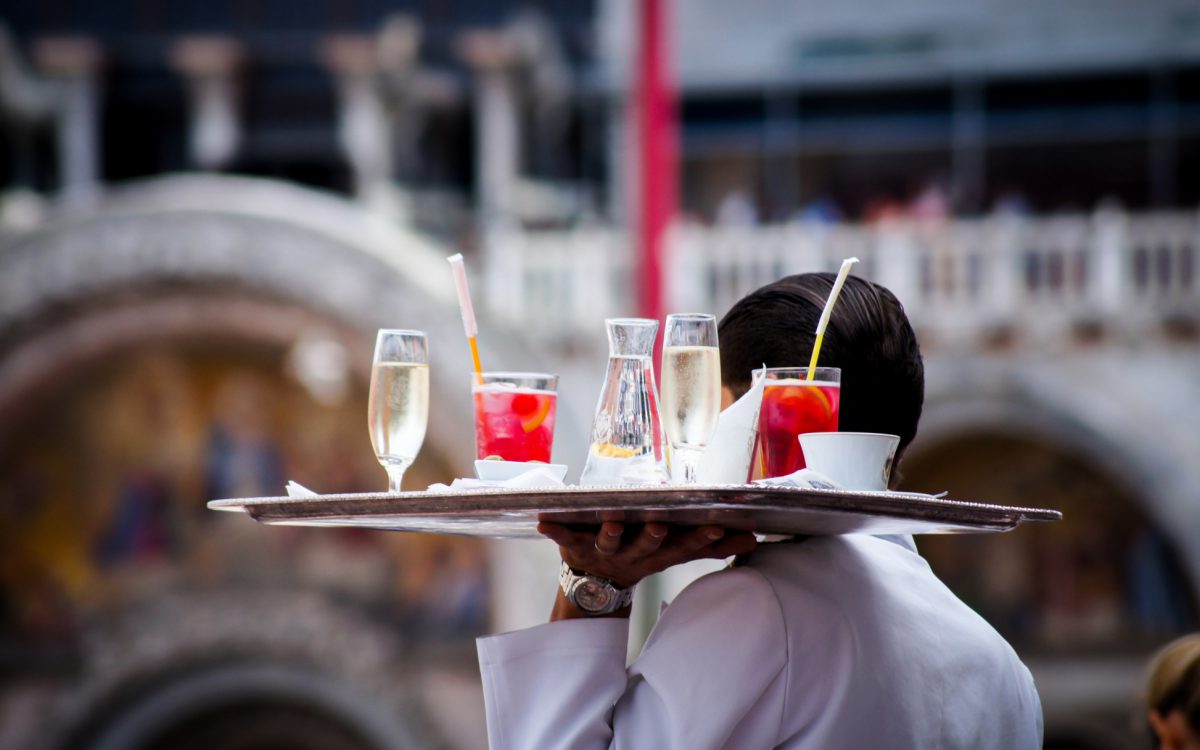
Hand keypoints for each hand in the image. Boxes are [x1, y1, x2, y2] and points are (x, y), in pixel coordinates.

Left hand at [538, 521, 757, 588]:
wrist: (594, 586)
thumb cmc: (640, 555)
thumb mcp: (674, 552)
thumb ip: (709, 545)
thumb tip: (752, 539)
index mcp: (657, 553)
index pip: (683, 547)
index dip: (699, 540)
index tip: (716, 529)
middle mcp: (631, 554)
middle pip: (645, 546)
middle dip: (653, 536)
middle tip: (659, 524)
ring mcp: (603, 551)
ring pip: (608, 541)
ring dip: (610, 532)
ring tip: (611, 520)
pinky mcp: (574, 546)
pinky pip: (563, 537)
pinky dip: (553, 530)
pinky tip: (543, 520)